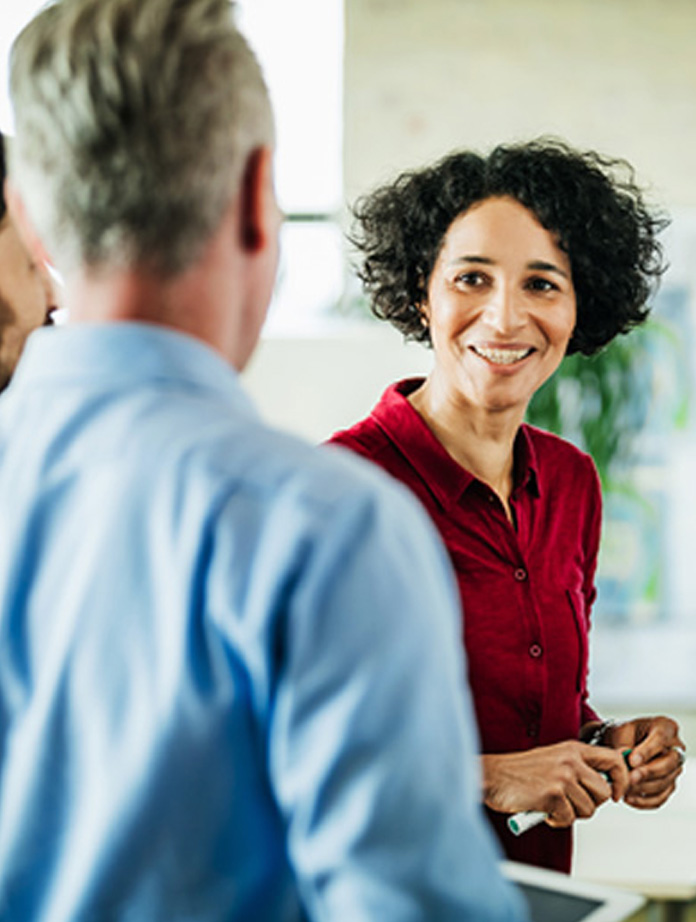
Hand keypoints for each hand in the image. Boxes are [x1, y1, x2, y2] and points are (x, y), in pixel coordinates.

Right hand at [481, 741, 629, 827]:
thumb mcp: (554, 759)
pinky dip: (556, 820)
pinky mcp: (553, 795)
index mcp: (573, 749)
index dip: (621, 779)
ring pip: (589, 809)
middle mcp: (571, 760)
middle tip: (570, 803)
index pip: (614, 759)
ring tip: (553, 804)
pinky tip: (543, 809)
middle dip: (590, 804)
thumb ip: (578, 768)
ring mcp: (562, 777)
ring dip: (572, 813)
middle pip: (604, 792)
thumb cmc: (522, 772)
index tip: (614, 794)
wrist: (493, 776)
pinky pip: (569, 819)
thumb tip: (606, 787)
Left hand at [605, 716, 684, 808]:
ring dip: (643, 788)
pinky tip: (628, 799)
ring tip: (624, 789)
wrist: (622, 744)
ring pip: (665, 782)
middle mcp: (675, 748)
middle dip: (648, 772)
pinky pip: (661, 797)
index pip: (661, 738)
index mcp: (665, 727)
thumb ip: (624, 745)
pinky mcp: (669, 784)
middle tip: (630, 778)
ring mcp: (674, 768)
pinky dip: (644, 801)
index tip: (632, 761)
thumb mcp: (621, 731)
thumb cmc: (623, 733)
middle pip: (669, 763)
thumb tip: (625, 761)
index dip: (647, 751)